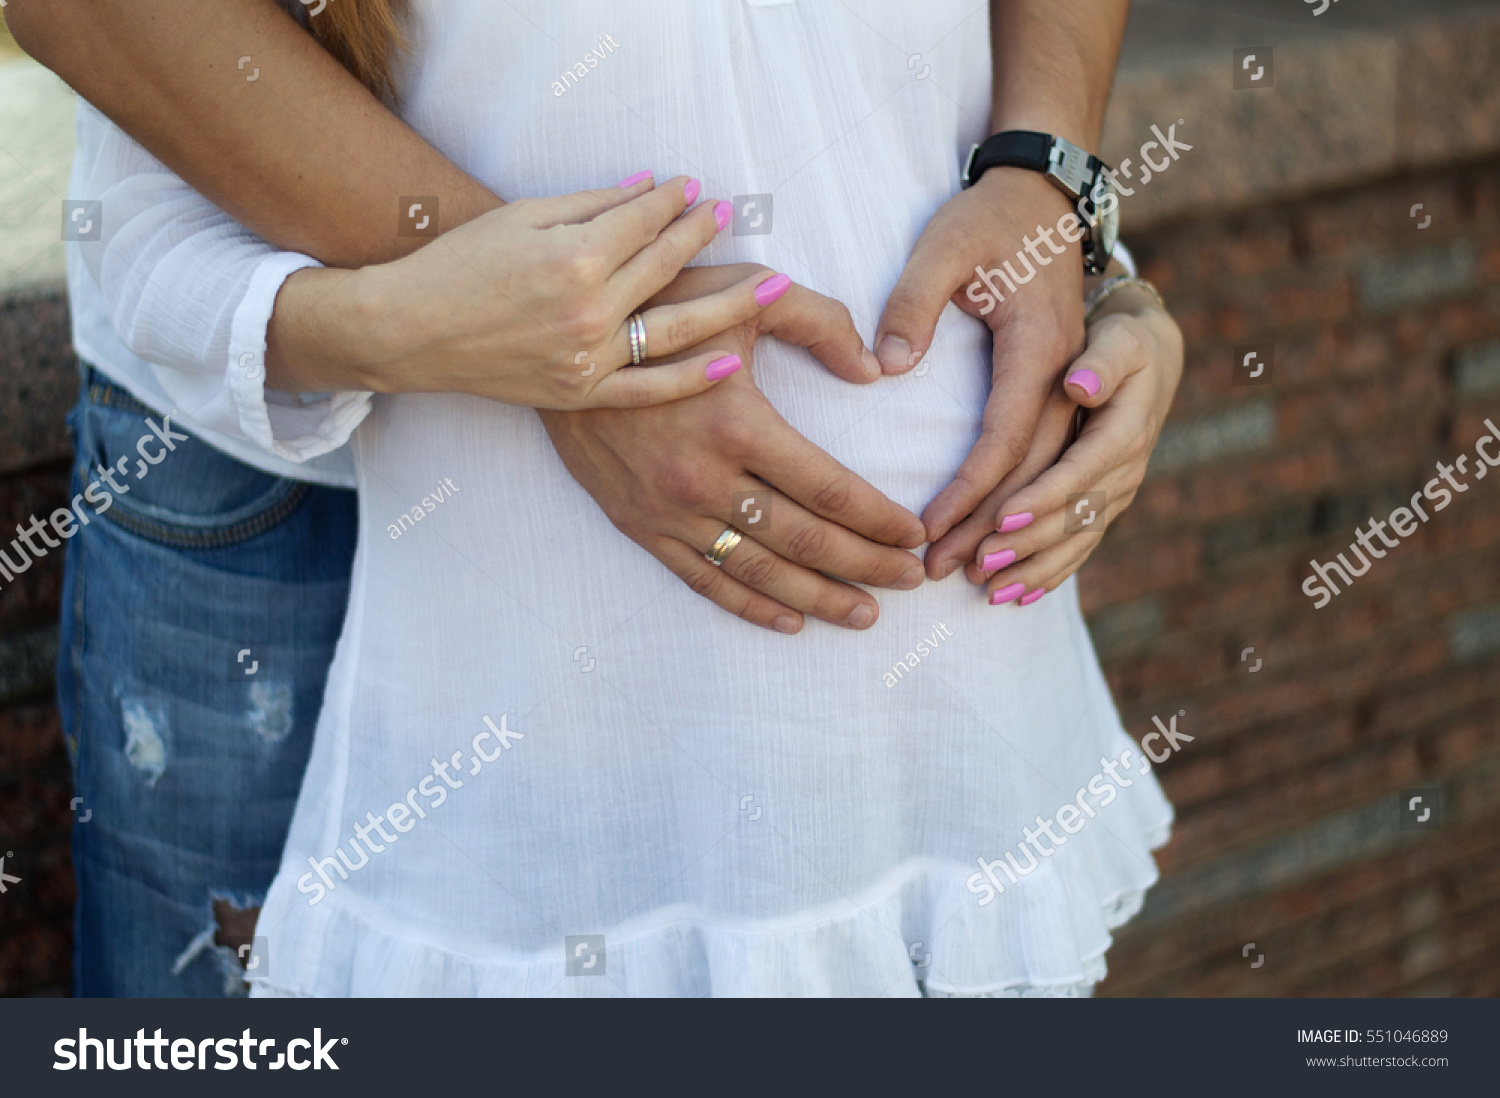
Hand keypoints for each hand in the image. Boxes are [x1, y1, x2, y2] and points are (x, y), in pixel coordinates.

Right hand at [271, 175, 782, 407]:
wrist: (412, 331)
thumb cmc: (460, 264)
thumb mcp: (522, 218)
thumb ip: (592, 206)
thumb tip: (650, 189)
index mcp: (574, 258)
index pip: (643, 223)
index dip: (673, 202)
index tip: (695, 188)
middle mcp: (589, 310)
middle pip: (666, 269)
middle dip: (701, 238)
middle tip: (733, 218)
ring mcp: (588, 358)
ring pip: (674, 330)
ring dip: (727, 304)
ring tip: (769, 284)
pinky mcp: (581, 394)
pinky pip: (649, 388)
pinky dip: (693, 377)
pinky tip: (731, 359)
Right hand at [539, 265, 925, 633]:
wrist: (563, 339)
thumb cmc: (661, 306)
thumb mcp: (744, 291)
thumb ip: (819, 320)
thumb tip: (873, 371)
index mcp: (736, 423)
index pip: (828, 488)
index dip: (878, 519)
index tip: (914, 535)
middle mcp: (703, 478)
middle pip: (804, 540)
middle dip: (866, 565)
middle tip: (911, 580)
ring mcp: (668, 510)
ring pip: (758, 571)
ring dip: (818, 598)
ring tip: (865, 613)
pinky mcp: (638, 525)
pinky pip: (701, 578)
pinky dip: (749, 605)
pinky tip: (790, 621)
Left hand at [874, 168, 1086, 557]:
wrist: (1045, 200)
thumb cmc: (988, 221)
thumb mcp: (944, 245)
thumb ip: (913, 301)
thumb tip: (887, 366)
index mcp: (1042, 346)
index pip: (1009, 436)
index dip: (971, 489)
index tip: (931, 528)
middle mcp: (1073, 377)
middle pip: (1040, 473)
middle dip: (992, 530)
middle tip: (938, 571)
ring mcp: (1083, 391)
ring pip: (1066, 483)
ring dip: (1026, 538)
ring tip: (977, 583)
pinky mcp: (1076, 400)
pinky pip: (1069, 472)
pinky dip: (1050, 522)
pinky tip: (1015, 558)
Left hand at [932, 288, 1182, 603]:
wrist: (1150, 357)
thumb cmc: (1120, 340)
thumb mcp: (1117, 337)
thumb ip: (1102, 360)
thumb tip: (1080, 384)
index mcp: (1124, 426)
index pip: (1079, 470)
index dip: (1042, 499)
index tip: (1000, 520)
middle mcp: (1126, 467)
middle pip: (1072, 516)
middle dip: (1023, 545)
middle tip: (973, 565)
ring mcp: (1118, 490)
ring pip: (1075, 540)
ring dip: (1032, 568)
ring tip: (985, 591)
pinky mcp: (1105, 502)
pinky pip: (1079, 545)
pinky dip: (1049, 573)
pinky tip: (1014, 597)